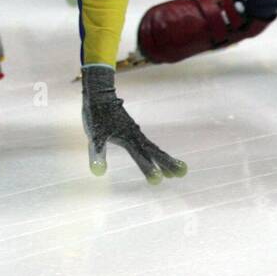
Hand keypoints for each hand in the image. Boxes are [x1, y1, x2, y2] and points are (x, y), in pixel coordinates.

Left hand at [80, 65, 186, 183]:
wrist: (100, 94)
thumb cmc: (96, 115)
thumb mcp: (94, 136)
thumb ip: (97, 154)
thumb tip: (98, 172)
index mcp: (128, 138)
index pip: (141, 156)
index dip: (149, 168)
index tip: (159, 181)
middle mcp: (135, 136)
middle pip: (155, 152)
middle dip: (168, 163)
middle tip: (182, 174)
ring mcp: (135, 133)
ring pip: (153, 148)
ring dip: (164, 160)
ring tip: (174, 173)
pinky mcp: (132, 130)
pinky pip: (147, 145)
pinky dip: (155, 153)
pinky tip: (156, 156)